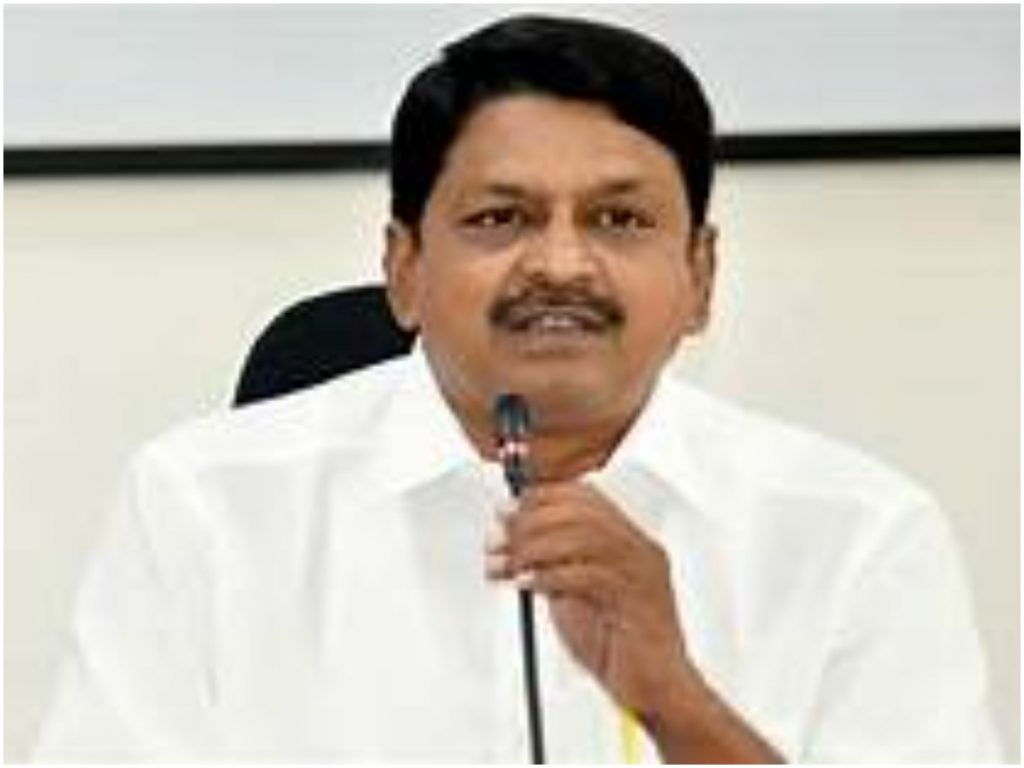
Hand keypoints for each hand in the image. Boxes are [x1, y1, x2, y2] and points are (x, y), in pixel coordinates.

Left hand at [486, 480, 691, 717]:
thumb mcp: (574, 592)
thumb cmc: (616, 644)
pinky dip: (550, 576)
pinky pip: (588, 575)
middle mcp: (639, 548)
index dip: (539, 498)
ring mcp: (641, 572)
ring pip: (584, 536)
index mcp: (628, 540)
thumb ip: (552, 562)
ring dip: (535, 546)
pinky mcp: (636, 600)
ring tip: (509, 564)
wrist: (655, 688)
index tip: (506, 511)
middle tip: (498, 539)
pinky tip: (527, 584)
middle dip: (530, 521)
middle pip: (581, 511)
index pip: (584, 496)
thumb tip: (511, 537)